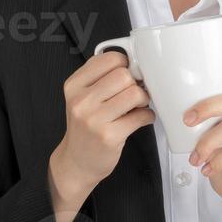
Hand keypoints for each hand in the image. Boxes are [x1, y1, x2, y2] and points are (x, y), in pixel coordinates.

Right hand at [48, 50, 154, 221]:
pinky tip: (139, 119)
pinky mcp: (109, 136)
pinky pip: (141, 116)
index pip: (108, 59)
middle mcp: (81, 101)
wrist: (77, 161)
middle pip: (124, 75)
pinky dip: (147, 116)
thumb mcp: (81, 97)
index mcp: (74, 85)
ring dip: (143, 99)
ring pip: (135, 94)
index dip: (124, 64)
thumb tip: (132, 63)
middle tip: (133, 93)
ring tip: (137, 106)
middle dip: (134, 83)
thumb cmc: (84, 127)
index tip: (127, 73)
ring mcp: (94, 119)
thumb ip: (100, 77)